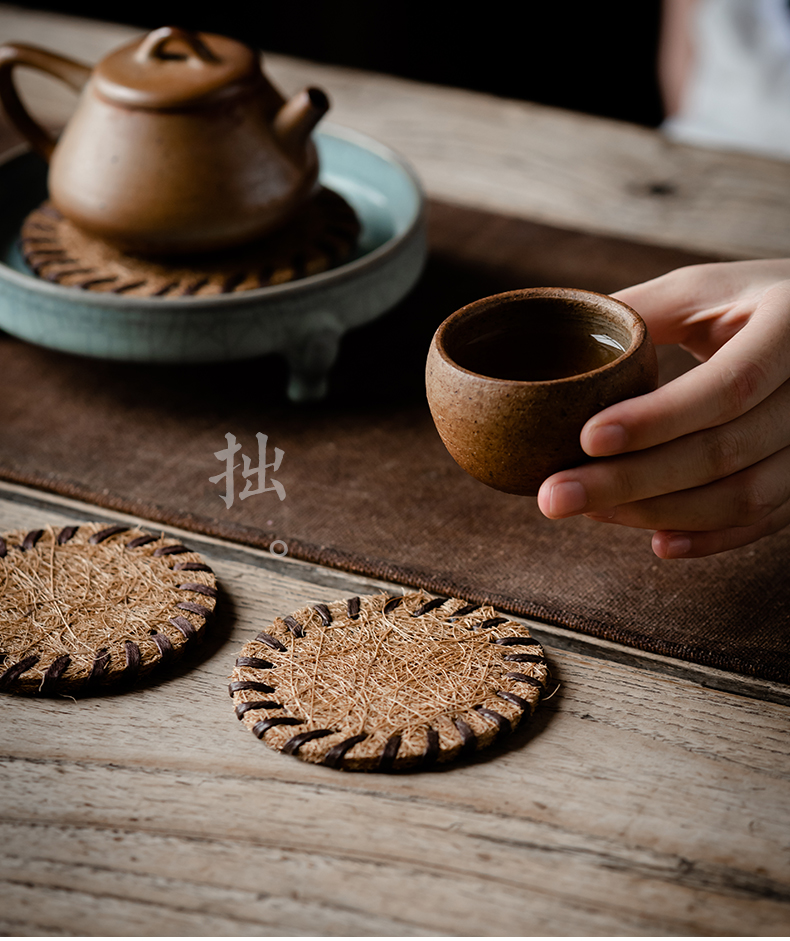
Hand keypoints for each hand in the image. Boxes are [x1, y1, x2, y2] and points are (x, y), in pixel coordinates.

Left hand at [537, 259, 789, 557]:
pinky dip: (712, 537)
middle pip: (724, 452)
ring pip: (744, 496)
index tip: (587, 440)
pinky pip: (766, 519)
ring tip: (588, 511)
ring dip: (659, 512)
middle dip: (631, 482)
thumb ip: (640, 312)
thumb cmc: (751, 300)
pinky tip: (658, 542)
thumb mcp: (702, 289)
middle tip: (554, 497)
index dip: (657, 420)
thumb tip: (559, 338)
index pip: (727, 387)